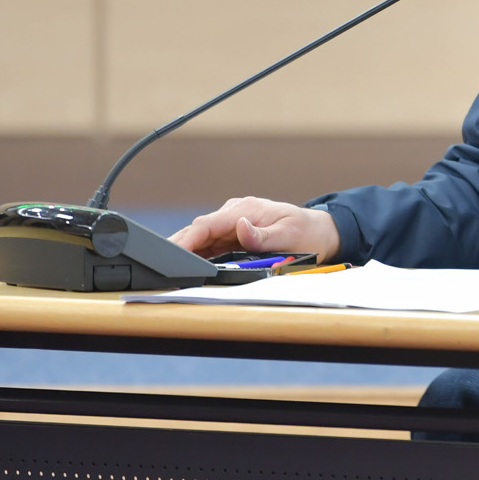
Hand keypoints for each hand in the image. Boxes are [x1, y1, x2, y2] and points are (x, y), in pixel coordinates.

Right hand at [169, 196, 340, 261]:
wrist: (321, 231)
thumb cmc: (307, 232)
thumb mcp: (289, 235)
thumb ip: (263, 235)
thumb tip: (242, 228)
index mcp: (245, 210)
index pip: (207, 224)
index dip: (186, 239)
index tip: (170, 252)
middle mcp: (235, 214)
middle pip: (198, 230)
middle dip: (177, 245)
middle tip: (157, 265)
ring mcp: (233, 224)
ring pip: (201, 238)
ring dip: (184, 251)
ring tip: (165, 269)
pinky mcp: (234, 235)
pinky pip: (210, 244)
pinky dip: (196, 254)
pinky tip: (184, 265)